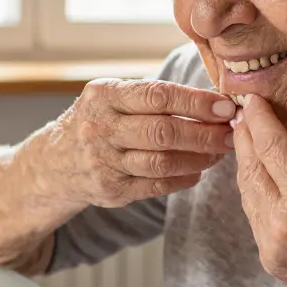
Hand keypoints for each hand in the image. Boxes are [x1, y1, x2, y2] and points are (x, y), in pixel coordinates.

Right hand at [33, 78, 235, 208]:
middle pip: (163, 132)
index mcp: (104, 95)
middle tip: (231, 132)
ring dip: (199, 157)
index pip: (158, 96)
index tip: (226, 106)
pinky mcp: (111, 190)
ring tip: (219, 151)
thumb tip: (214, 98)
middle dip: (205, 133)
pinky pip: (157, 185)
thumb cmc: (99, 121)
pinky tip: (198, 170)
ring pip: (163, 162)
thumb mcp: (112, 96)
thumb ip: (154, 95)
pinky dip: (183, 178)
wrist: (55, 162)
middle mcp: (100, 128)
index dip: (197, 102)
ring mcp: (104, 162)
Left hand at [230, 95, 286, 286]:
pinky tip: (263, 172)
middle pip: (250, 164)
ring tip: (251, 135)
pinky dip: (253, 186)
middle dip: (245, 134)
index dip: (260, 117)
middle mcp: (283, 220)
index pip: (272, 145)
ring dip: (245, 159)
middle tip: (247, 110)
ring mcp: (270, 241)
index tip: (254, 98)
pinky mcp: (268, 256)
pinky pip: (252, 211)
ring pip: (245, 188)